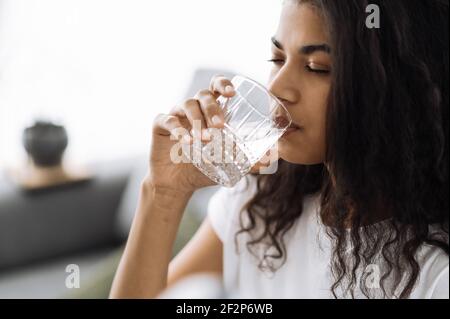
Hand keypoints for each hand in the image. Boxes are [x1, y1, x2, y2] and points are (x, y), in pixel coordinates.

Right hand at [146, 75, 235, 194]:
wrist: (177, 185)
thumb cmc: (203, 168)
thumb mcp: (226, 165)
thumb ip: (246, 160)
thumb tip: (270, 159)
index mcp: (209, 111)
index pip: (216, 87)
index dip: (223, 84)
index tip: (232, 93)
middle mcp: (193, 109)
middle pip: (203, 94)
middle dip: (213, 107)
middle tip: (221, 125)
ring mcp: (176, 115)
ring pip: (187, 105)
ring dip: (198, 119)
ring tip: (206, 139)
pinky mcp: (160, 125)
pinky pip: (168, 120)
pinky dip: (178, 130)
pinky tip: (187, 142)